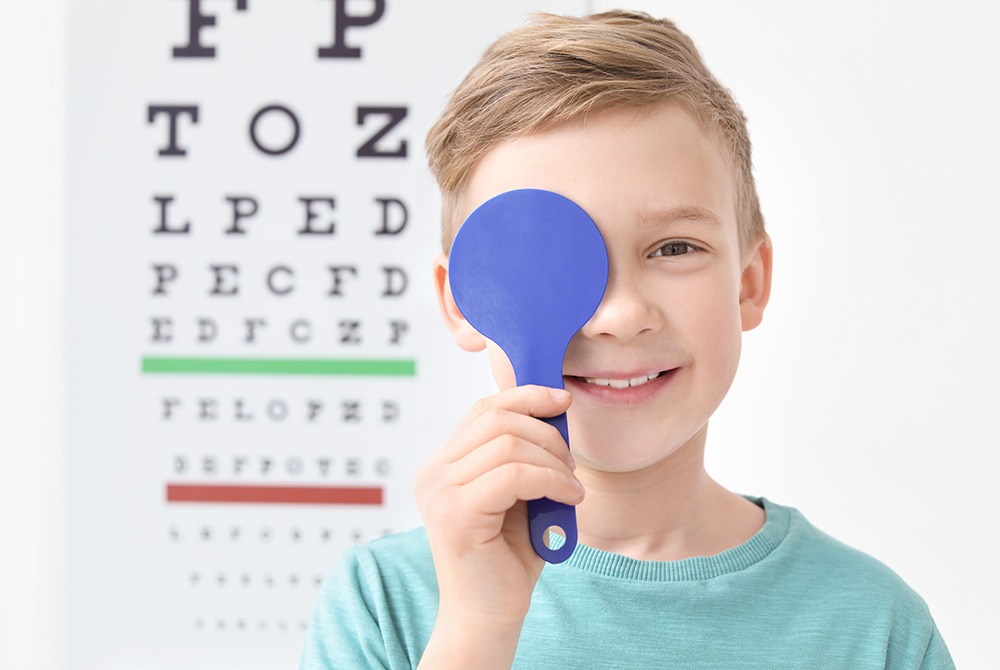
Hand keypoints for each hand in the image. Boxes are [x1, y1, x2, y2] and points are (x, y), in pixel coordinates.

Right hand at [413, 385, 583, 663]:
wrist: (487, 617)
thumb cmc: (507, 559)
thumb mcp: (518, 496)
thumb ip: (523, 457)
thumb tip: (554, 409)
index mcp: (442, 466)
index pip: (483, 409)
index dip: (525, 397)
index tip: (562, 401)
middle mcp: (433, 474)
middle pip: (496, 419)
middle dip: (546, 433)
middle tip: (570, 463)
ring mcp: (439, 492)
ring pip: (509, 444)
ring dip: (553, 461)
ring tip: (571, 487)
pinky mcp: (456, 513)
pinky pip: (515, 475)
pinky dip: (552, 481)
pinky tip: (569, 499)